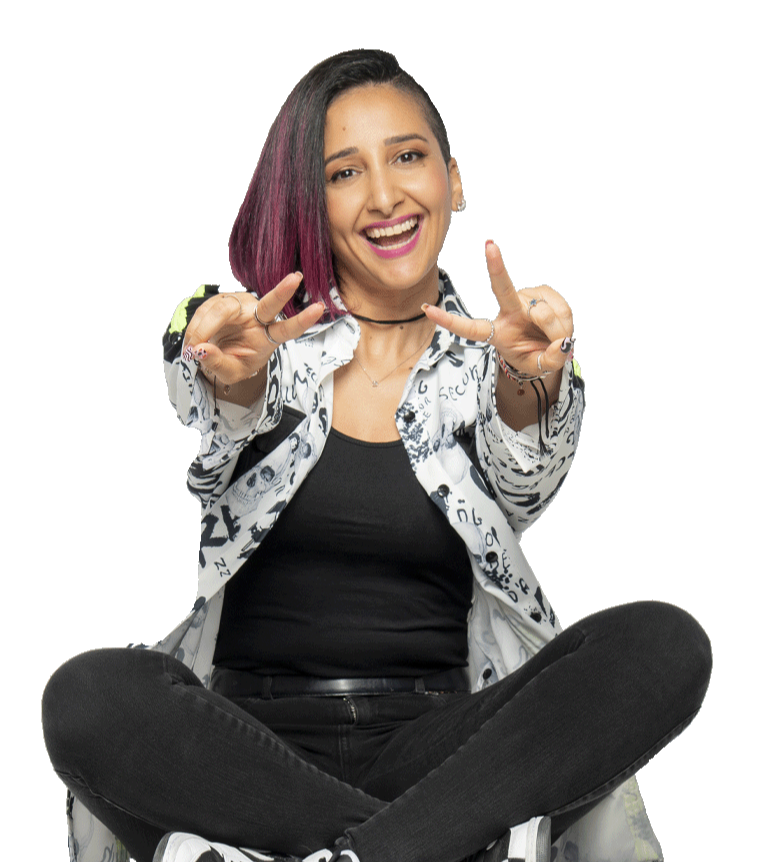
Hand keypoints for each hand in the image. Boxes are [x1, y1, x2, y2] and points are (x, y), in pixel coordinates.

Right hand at [182, 273, 325, 386]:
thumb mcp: (229, 372)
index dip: (302, 320)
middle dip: (283, 292)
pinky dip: (197, 327)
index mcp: (269, 336)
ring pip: (224, 309)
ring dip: (205, 328)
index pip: (288, 328)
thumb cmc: (232, 362)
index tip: (319, 308)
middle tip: (296, 279)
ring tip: (193, 348)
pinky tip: (192, 340)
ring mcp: (242, 306)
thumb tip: (201, 349)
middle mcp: (259, 317)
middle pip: (270, 304)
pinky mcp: (223, 300)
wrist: (217, 352)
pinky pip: (207, 310)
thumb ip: (218, 363)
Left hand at [422, 240, 572, 377]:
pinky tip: (562, 327)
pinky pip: (562, 308)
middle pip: (502, 289)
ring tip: (558, 340)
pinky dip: (566, 322)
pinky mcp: (545, 291)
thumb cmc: (535, 355)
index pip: (470, 328)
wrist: (550, 346)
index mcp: (496, 332)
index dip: (449, 321)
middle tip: (490, 246)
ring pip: (544, 313)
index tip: (427, 310)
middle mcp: (508, 310)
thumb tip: (563, 343)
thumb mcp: (539, 366)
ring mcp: (527, 297)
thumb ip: (549, 360)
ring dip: (558, 329)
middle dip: (497, 267)